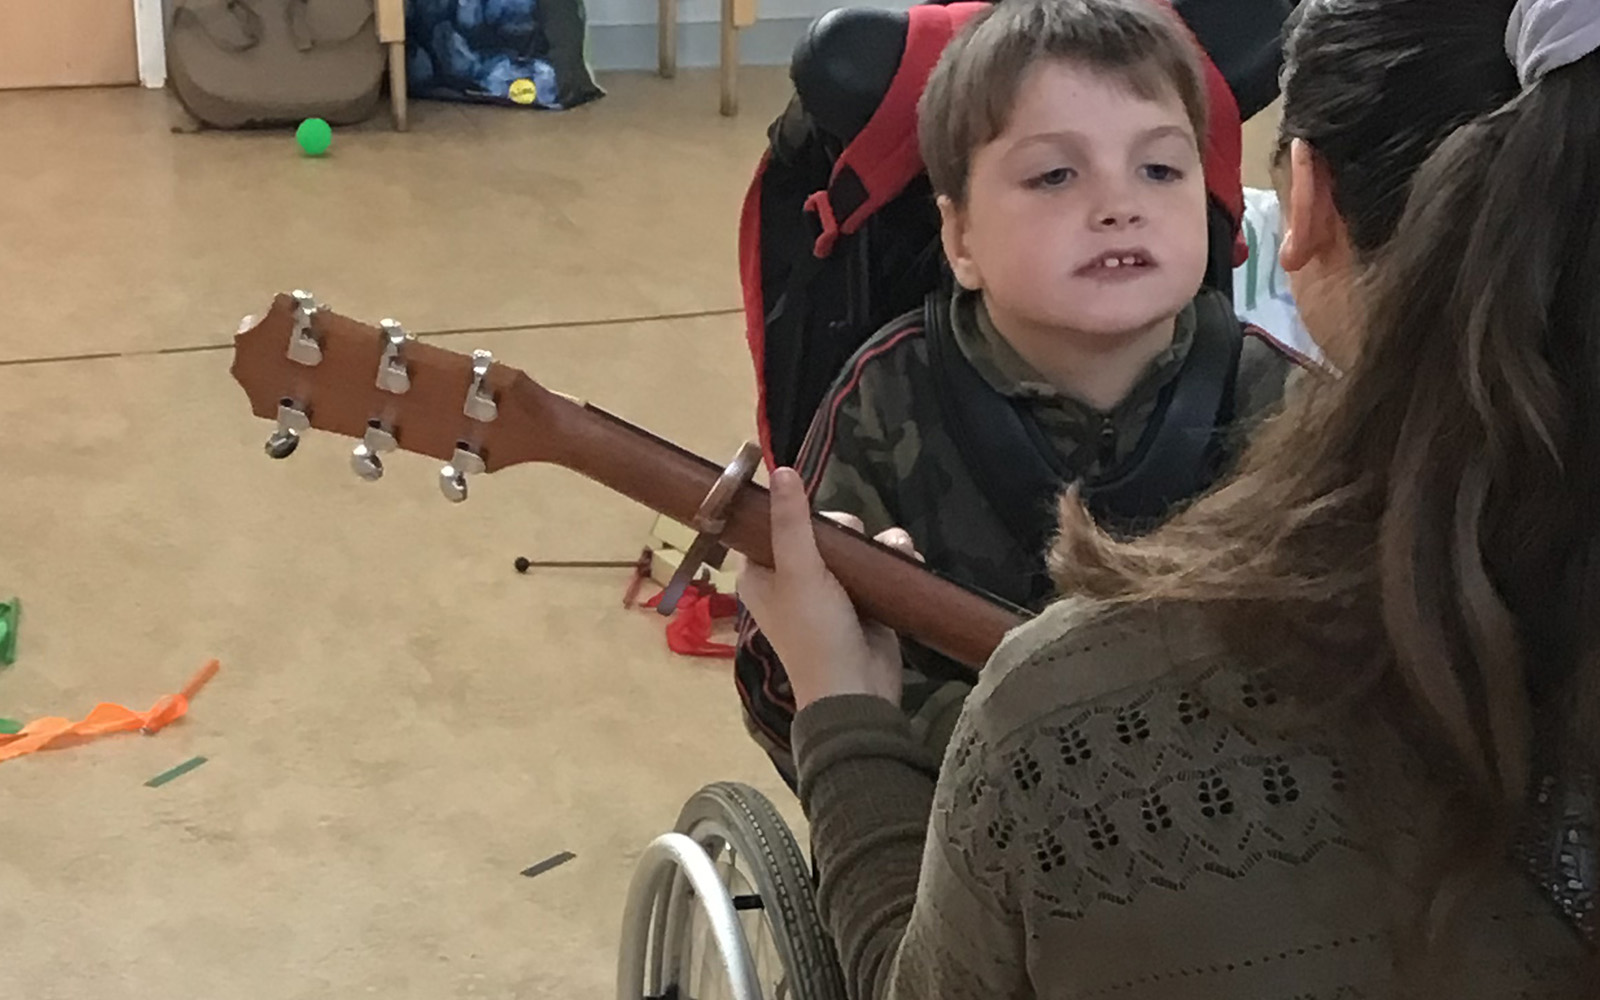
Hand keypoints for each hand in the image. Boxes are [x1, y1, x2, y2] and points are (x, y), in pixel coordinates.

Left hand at [737, 468, 914, 710]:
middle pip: (819, 529)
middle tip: (850, 541)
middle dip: (844, 529)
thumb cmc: (815, 632)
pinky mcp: (864, 601)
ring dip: (876, 542)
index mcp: (761, 574)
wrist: (856, 691)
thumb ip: (793, 521)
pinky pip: (877, 564)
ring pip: (853, 544)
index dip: (790, 511)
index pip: (770, 525)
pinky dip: (892, 559)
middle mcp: (792, 579)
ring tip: (890, 549)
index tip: (813, 506)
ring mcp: (830, 591)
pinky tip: (906, 558)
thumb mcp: (799, 571)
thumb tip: (781, 469)